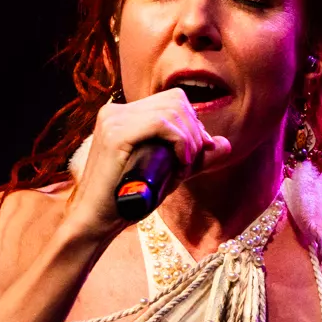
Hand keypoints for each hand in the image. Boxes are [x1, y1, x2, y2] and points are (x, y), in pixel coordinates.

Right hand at [65, 89, 232, 240]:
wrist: (96, 222)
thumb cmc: (128, 200)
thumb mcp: (168, 174)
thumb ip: (194, 158)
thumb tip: (225, 144)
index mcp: (123, 114)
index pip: (173, 100)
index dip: (192, 124)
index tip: (193, 155)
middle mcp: (116, 110)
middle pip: (176, 100)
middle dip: (194, 132)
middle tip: (188, 164)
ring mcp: (114, 119)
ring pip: (173, 110)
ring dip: (188, 141)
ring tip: (182, 169)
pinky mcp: (116, 134)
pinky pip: (163, 124)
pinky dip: (180, 143)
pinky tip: (179, 165)